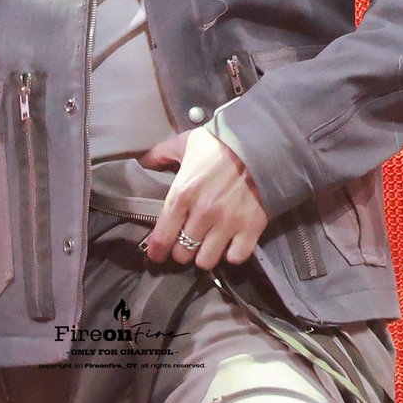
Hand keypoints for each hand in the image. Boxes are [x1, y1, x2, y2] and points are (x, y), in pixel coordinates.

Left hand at [138, 127, 267, 270]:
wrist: (261, 141)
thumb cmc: (219, 142)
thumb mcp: (185, 143)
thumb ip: (160, 154)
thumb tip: (141, 161)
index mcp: (182, 194)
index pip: (162, 237)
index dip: (156, 251)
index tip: (156, 254)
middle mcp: (202, 213)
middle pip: (183, 253)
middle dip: (182, 251)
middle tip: (186, 242)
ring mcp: (227, 223)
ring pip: (207, 261)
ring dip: (205, 255)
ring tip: (206, 245)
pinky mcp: (251, 228)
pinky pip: (236, 257)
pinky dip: (232, 254)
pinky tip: (230, 244)